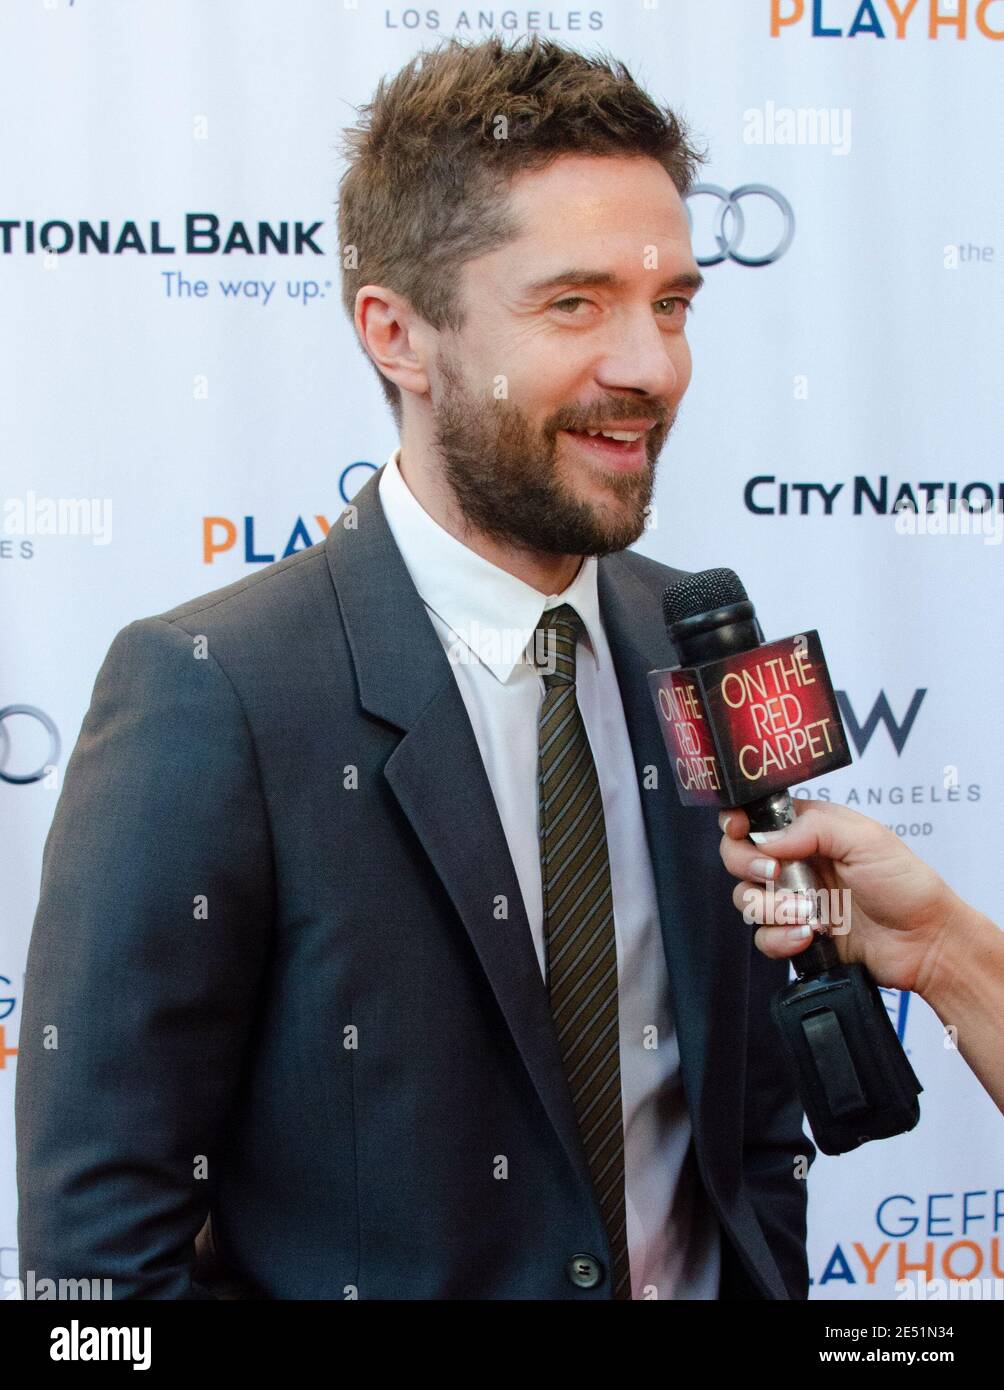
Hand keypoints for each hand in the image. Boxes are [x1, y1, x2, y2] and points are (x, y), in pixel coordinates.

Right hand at [717, 798, 968, 995]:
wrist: (924, 941)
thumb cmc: (905, 884)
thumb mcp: (865, 838)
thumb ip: (812, 827)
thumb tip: (765, 838)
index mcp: (809, 830)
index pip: (756, 818)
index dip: (738, 823)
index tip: (740, 831)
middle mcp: (794, 863)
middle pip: (738, 857)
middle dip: (747, 864)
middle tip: (773, 872)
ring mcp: (792, 900)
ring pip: (746, 899)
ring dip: (771, 906)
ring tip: (807, 912)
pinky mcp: (795, 935)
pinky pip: (763, 937)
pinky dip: (780, 938)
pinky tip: (809, 936)